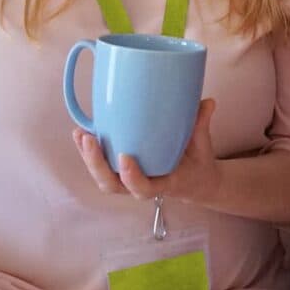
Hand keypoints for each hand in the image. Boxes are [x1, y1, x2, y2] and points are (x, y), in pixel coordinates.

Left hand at [72, 99, 220, 202]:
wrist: (195, 180)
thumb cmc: (197, 162)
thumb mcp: (203, 145)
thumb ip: (202, 123)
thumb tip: (208, 102)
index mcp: (164, 183)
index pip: (144, 188)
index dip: (132, 177)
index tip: (125, 156)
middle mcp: (142, 185)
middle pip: (112, 185)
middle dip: (96, 164)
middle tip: (90, 139)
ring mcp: (129, 180)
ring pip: (103, 177)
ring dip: (88, 158)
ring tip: (81, 133)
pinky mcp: (122, 171)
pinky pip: (102, 167)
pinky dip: (89, 153)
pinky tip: (82, 132)